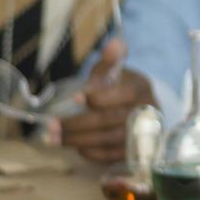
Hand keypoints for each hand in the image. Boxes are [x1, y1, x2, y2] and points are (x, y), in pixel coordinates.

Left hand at [60, 40, 154, 163]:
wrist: (141, 111)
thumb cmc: (121, 88)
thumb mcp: (116, 72)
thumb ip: (110, 60)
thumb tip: (115, 43)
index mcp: (141, 88)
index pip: (123, 94)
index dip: (99, 97)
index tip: (75, 97)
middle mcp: (146, 112)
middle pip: (112, 120)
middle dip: (78, 124)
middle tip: (53, 126)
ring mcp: (142, 134)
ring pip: (109, 140)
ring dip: (79, 140)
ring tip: (55, 139)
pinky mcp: (135, 151)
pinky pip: (112, 156)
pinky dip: (91, 153)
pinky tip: (76, 147)